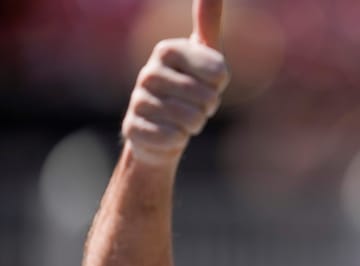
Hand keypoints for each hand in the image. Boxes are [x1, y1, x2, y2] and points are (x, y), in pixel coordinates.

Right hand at [121, 0, 229, 164]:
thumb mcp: (206, 55)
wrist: (163, 128)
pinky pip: (172, 138)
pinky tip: (169, 133)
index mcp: (166, 50)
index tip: (208, 83)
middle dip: (208, 107)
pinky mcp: (132, 128)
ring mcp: (138, 101)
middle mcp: (148, 72)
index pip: (217, 72)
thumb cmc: (190, 87)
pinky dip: (178, 140)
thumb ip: (209, 22)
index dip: (219, 85)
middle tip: (196, 105)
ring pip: (191, 120)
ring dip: (194, 125)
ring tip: (183, 119)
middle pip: (206, 98)